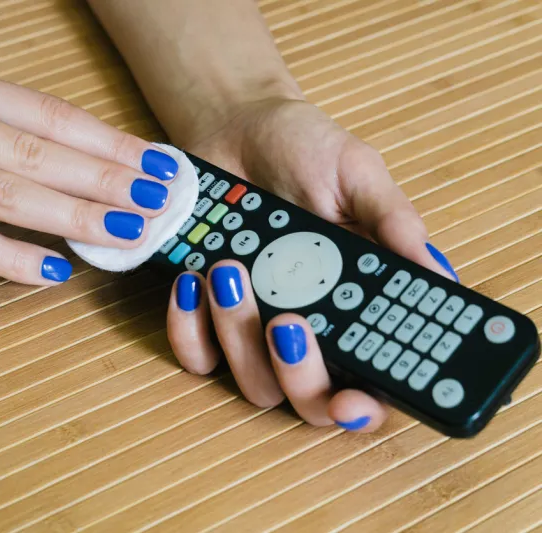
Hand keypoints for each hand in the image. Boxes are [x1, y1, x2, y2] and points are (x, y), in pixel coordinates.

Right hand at [0, 60, 178, 284]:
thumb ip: (2, 140)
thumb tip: (88, 172)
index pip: (48, 114)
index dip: (109, 142)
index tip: (157, 166)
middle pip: (36, 152)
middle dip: (107, 180)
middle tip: (159, 204)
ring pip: (6, 193)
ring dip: (75, 215)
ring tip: (127, 234)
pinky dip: (12, 258)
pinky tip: (54, 271)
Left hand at [165, 98, 458, 431]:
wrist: (234, 126)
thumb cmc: (303, 148)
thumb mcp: (355, 173)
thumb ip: (391, 220)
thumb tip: (437, 276)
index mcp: (355, 305)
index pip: (371, 379)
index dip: (363, 407)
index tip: (351, 402)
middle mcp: (309, 328)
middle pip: (309, 398)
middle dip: (298, 375)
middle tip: (287, 323)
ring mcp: (253, 328)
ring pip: (252, 382)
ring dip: (239, 336)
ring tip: (229, 270)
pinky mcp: (207, 316)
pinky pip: (197, 355)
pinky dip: (189, 328)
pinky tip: (192, 282)